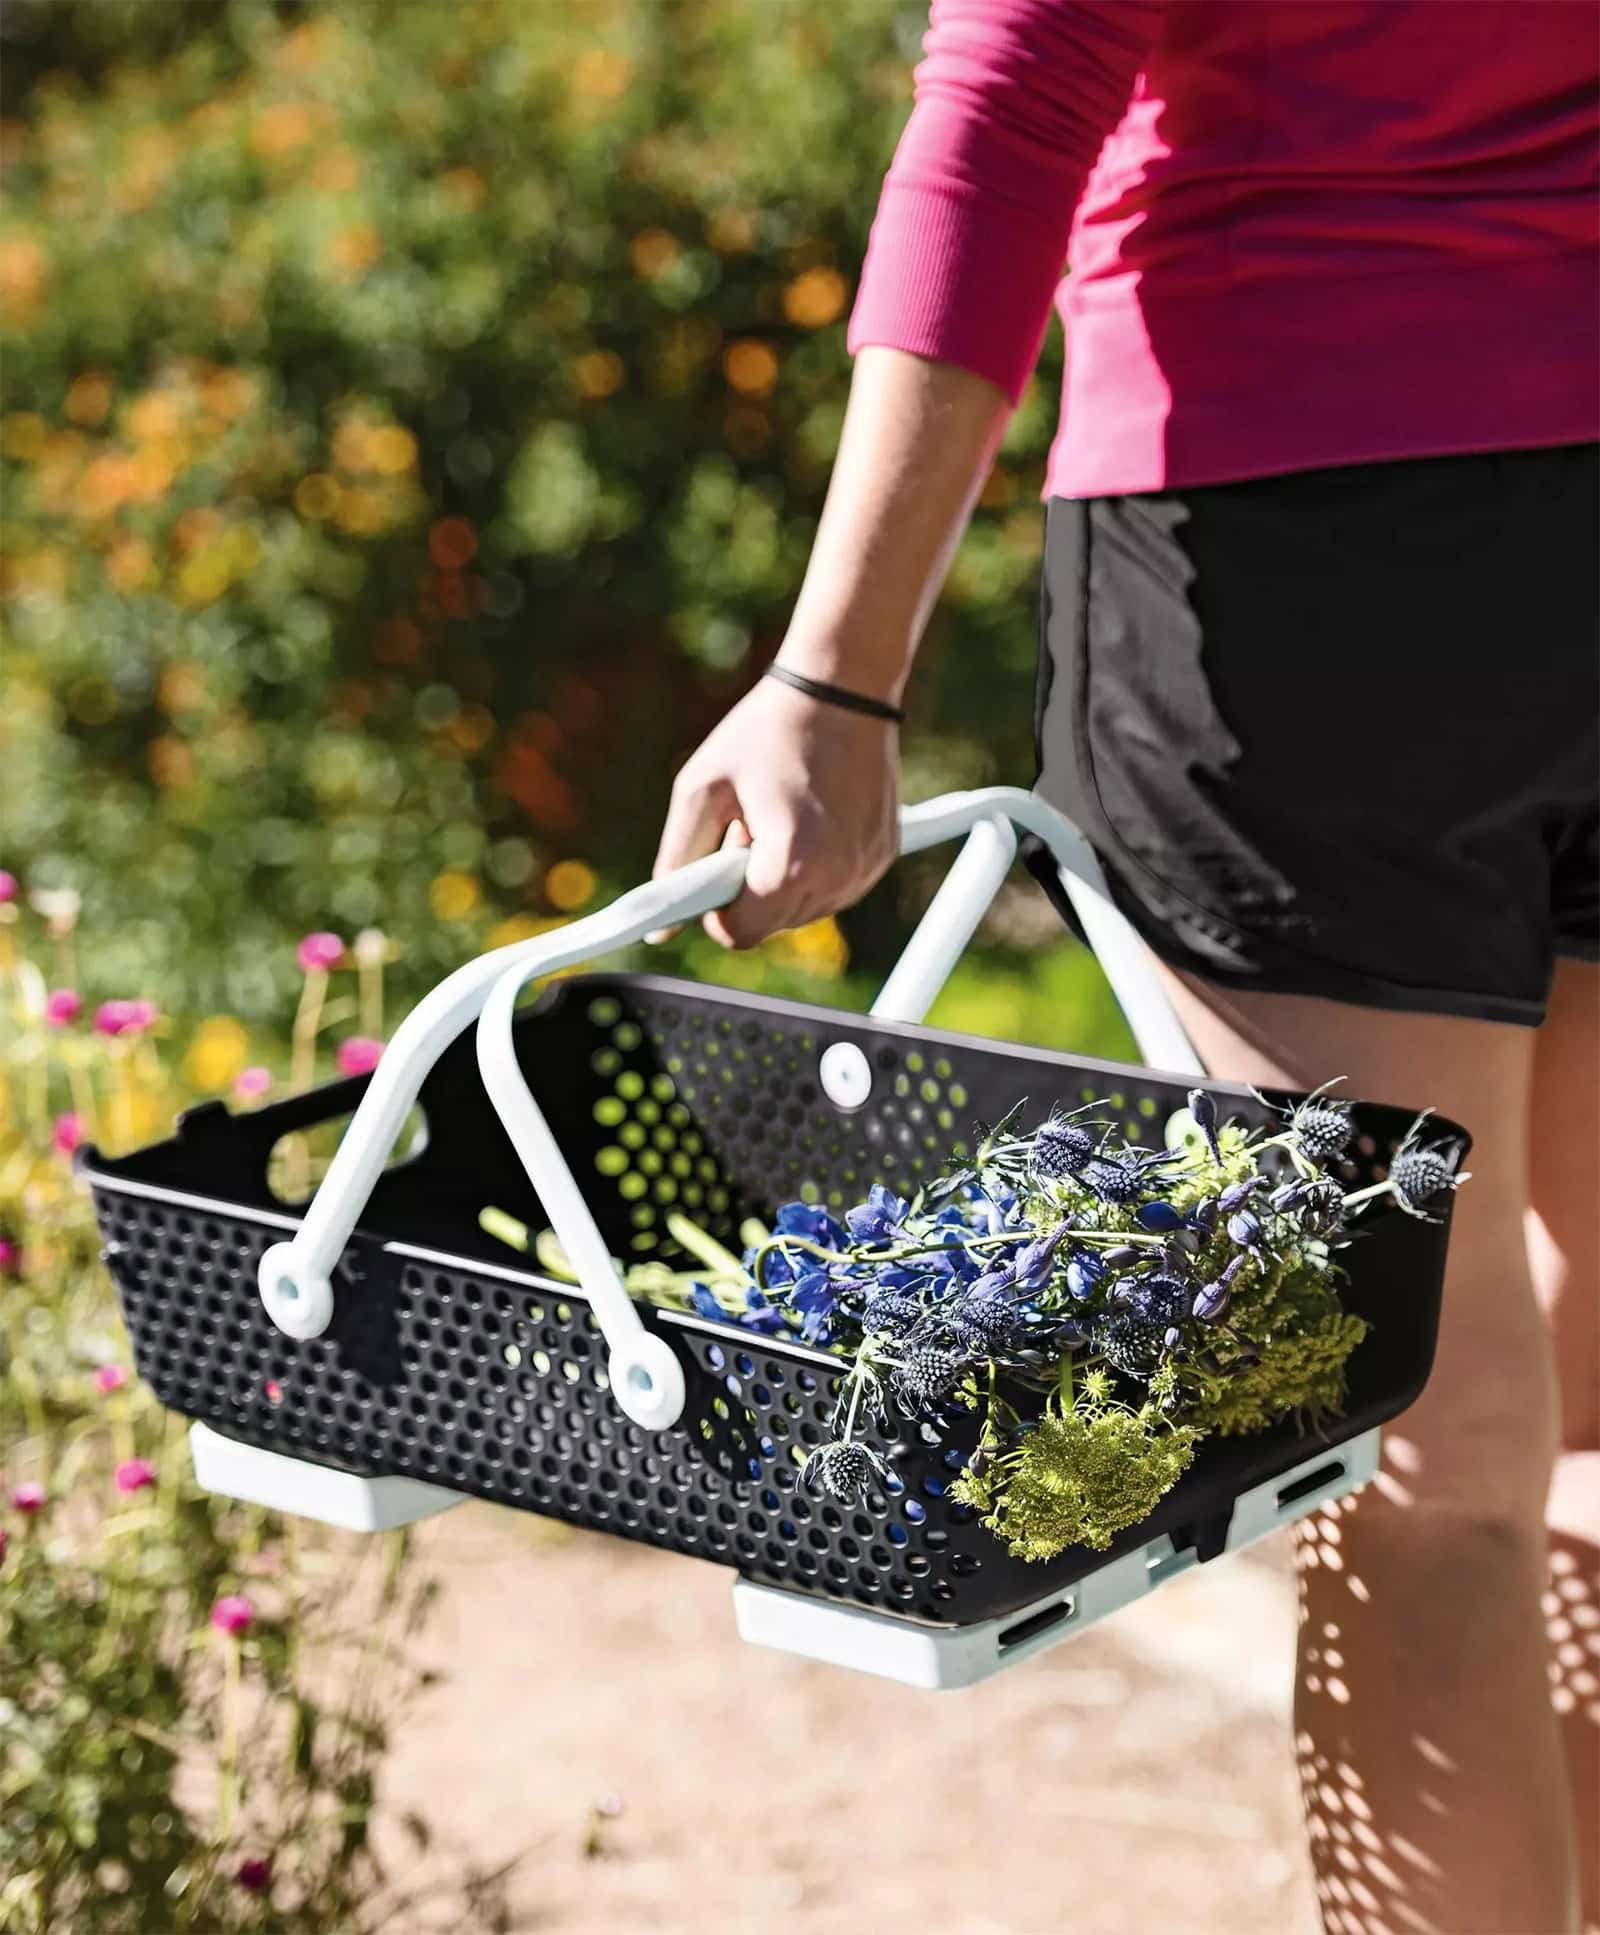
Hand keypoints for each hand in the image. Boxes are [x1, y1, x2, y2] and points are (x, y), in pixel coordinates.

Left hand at [651, 671, 898, 947]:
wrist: (844, 686)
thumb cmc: (766, 730)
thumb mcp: (702, 789)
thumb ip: (676, 861)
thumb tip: (657, 930)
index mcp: (788, 863)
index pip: (739, 933)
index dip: (715, 910)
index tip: (711, 873)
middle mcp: (836, 877)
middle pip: (771, 925)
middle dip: (749, 889)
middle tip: (747, 827)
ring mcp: (865, 868)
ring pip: (804, 910)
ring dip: (781, 879)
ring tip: (779, 818)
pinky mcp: (883, 854)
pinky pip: (835, 888)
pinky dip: (815, 868)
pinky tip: (809, 817)